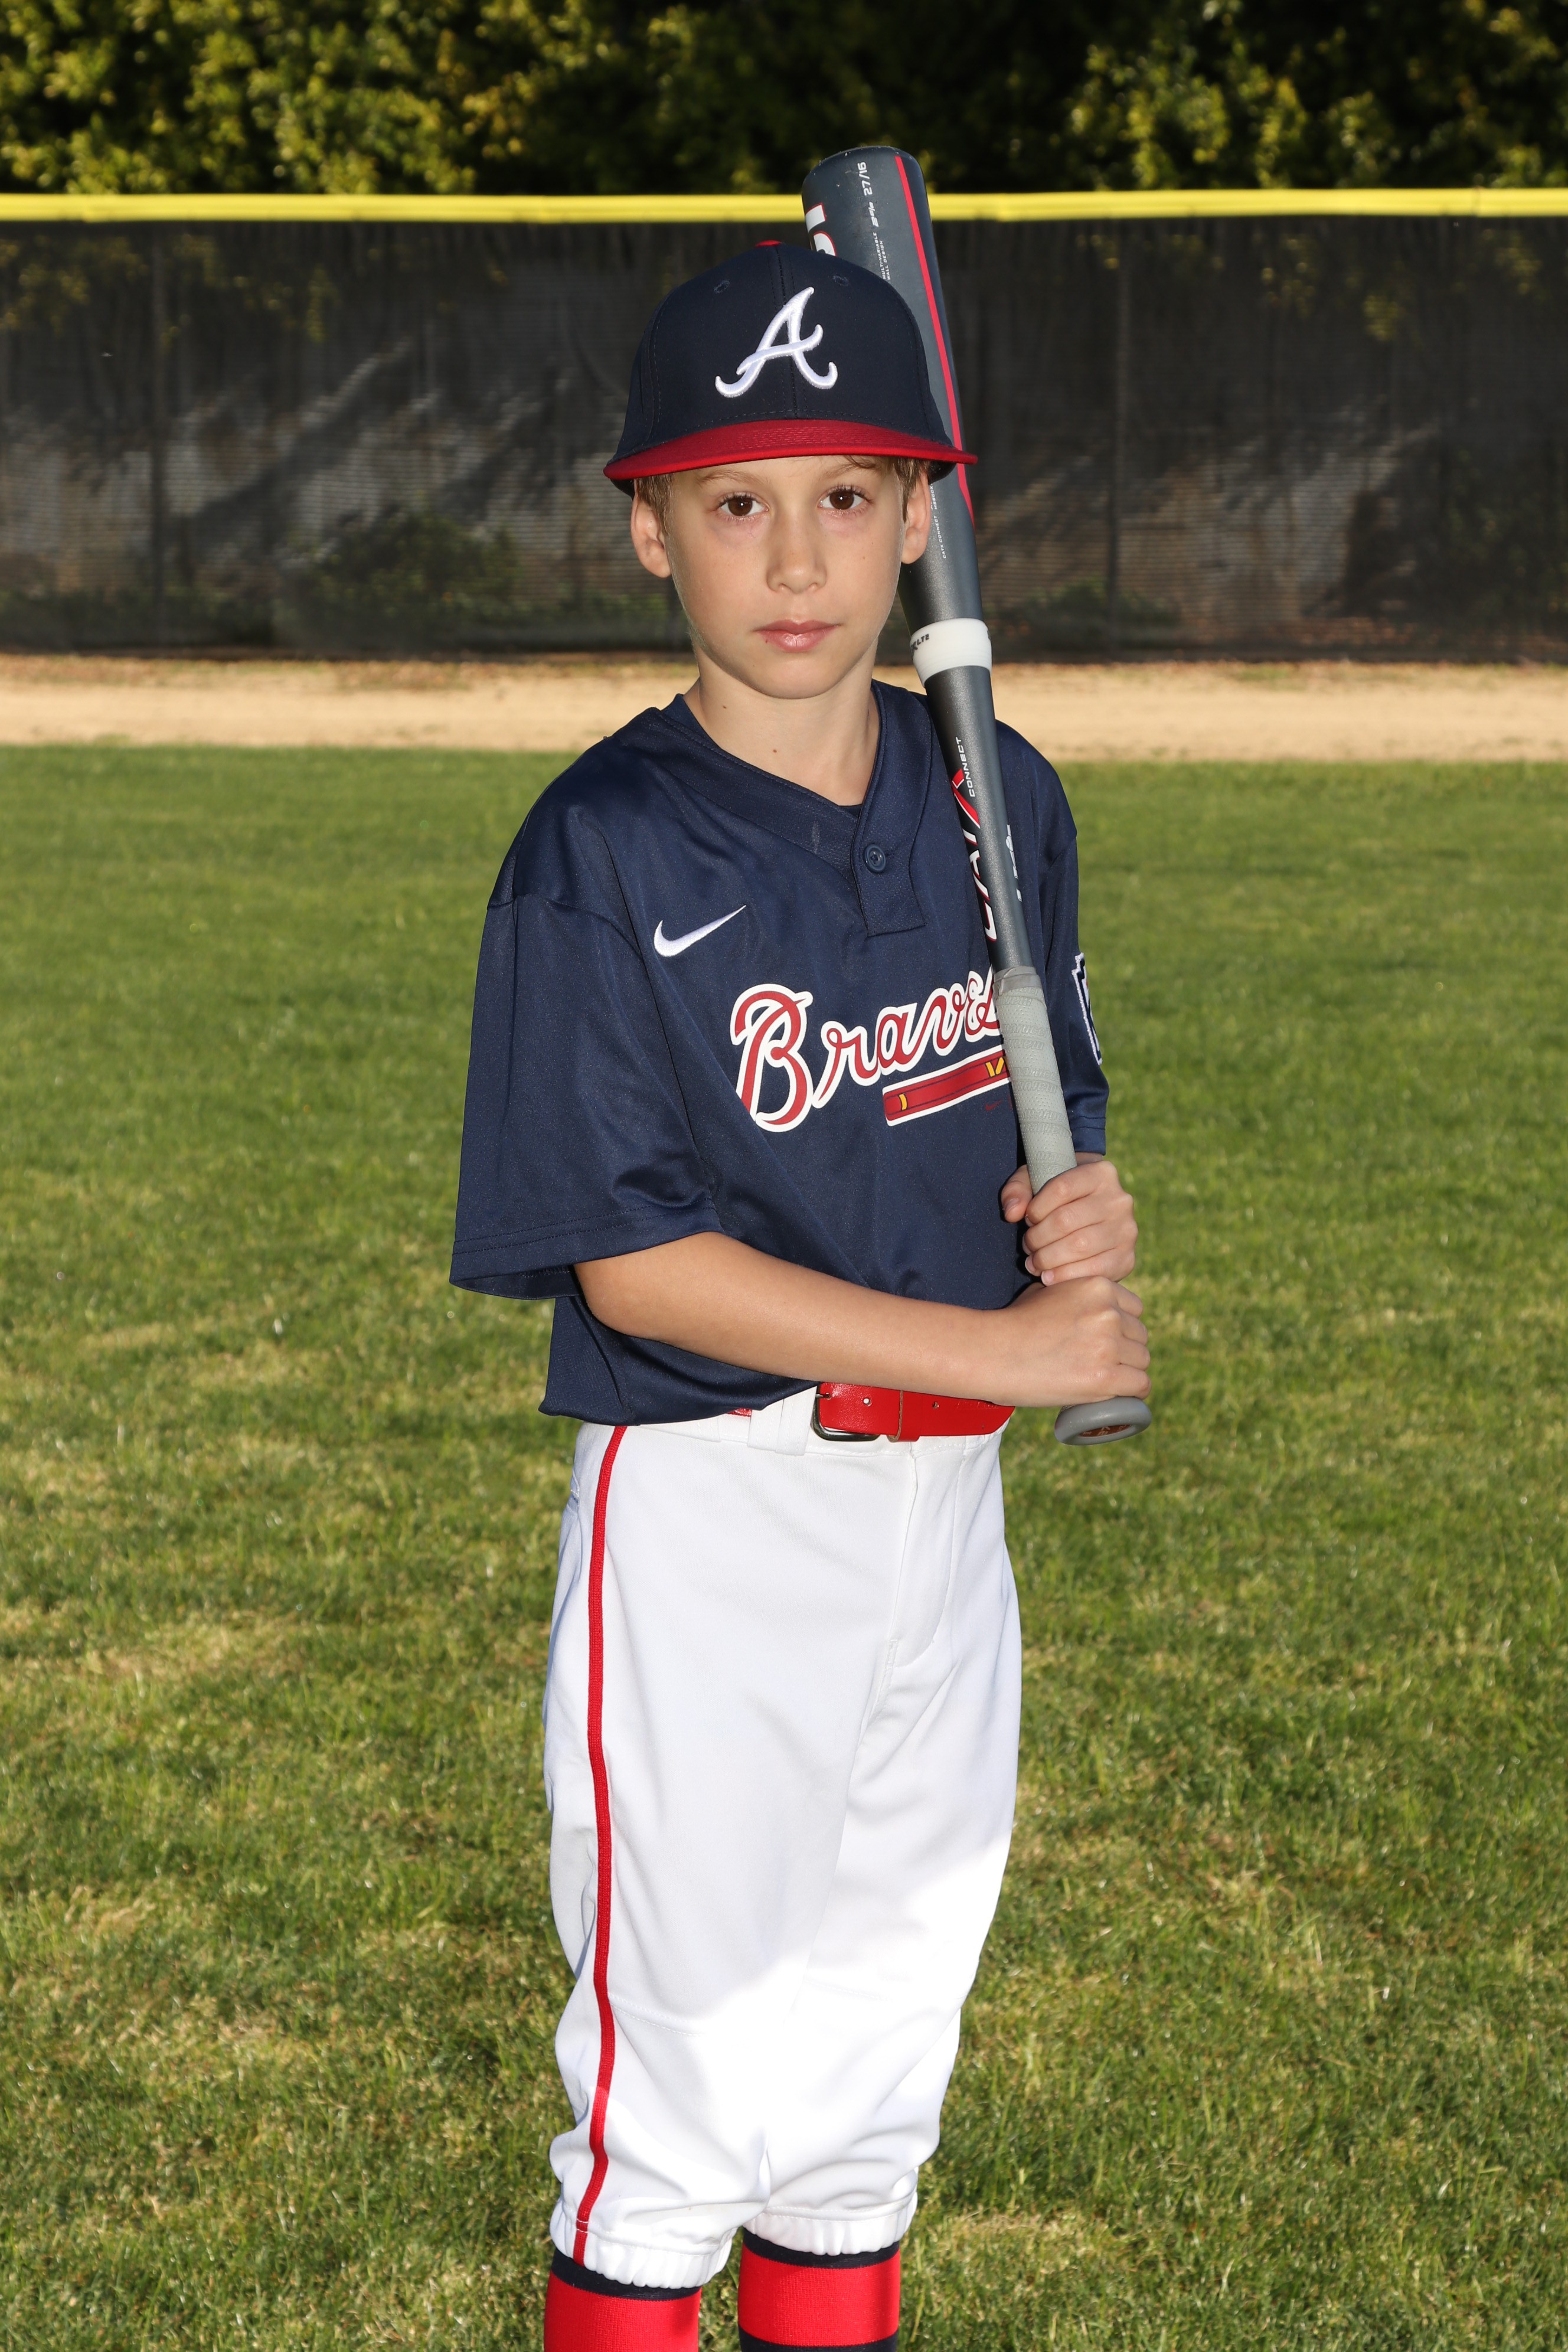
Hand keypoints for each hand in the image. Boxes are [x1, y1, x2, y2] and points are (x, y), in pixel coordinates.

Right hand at [981, 1276, 1150, 1410]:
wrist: (993, 1352)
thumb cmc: (1014, 1323)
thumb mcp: (1048, 1291)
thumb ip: (1076, 1295)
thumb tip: (1090, 1309)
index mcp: (1098, 1287)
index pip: (1134, 1309)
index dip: (1124, 1326)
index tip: (1112, 1341)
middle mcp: (1109, 1313)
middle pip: (1140, 1335)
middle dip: (1126, 1349)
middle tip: (1105, 1364)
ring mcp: (1108, 1345)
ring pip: (1142, 1360)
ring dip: (1129, 1371)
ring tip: (1109, 1381)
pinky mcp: (1105, 1377)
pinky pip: (1141, 1384)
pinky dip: (1134, 1392)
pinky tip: (1125, 1396)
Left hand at [1001, 1156, 1136, 1285]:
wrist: (1094, 1220)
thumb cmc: (1060, 1197)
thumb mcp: (1037, 1181)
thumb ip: (1017, 1189)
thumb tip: (1012, 1212)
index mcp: (1102, 1173)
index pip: (1062, 1188)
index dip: (1036, 1207)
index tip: (1028, 1218)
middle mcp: (1120, 1200)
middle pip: (1066, 1220)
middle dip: (1037, 1237)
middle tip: (1027, 1245)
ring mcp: (1127, 1230)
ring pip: (1077, 1246)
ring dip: (1046, 1258)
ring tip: (1034, 1261)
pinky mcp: (1127, 1258)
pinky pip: (1092, 1271)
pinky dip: (1064, 1276)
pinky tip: (1048, 1276)